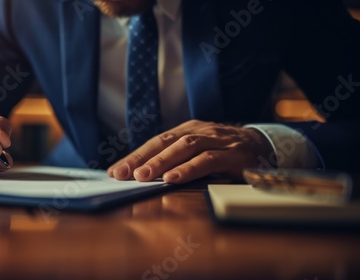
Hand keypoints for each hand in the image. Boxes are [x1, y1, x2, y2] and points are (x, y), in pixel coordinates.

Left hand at [107, 120, 272, 183]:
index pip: (155, 142)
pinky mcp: (233, 154)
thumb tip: (141, 176)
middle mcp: (199, 131)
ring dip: (161, 162)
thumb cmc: (224, 153)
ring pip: (184, 148)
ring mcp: (217, 140)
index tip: (115, 171)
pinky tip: (172, 179)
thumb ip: (176, 160)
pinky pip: (207, 160)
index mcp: (187, 130)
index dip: (134, 156)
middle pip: (165, 142)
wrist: (265, 146)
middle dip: (140, 159)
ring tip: (142, 176)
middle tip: (122, 174)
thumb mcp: (199, 152)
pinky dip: (188, 169)